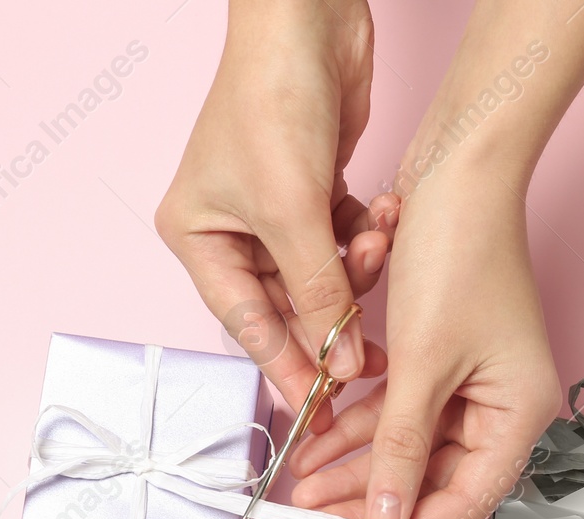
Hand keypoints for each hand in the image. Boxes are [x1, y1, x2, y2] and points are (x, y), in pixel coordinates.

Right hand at [155, 0, 396, 433]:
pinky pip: (346, 241)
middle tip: (378, 357)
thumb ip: (318, 295)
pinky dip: (369, 237)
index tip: (324, 415)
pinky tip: (385, 214)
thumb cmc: (272, 103)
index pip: (248, 326)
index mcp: (199, 239)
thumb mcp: (293, 214)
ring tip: (379, 243)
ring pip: (326, 277)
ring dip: (360, 271)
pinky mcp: (316, 192)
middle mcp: (232, 230)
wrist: (307, 20)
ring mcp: (276, 212)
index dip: (288, 372)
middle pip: (290, 308)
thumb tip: (341, 365)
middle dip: (336, 322)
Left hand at [289, 167, 559, 518]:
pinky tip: (321, 438)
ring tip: (302, 480)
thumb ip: (400, 450)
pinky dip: (365, 421)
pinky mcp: (447, 360)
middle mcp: (505, 407)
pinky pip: (404, 410)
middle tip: (311, 515)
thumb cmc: (457, 259)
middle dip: (370, 496)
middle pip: (434, 478)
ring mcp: (476, 384)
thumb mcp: (421, 367)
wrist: (457, 174)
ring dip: (358, 462)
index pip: (464, 500)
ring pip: (411, 446)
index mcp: (519, 415)